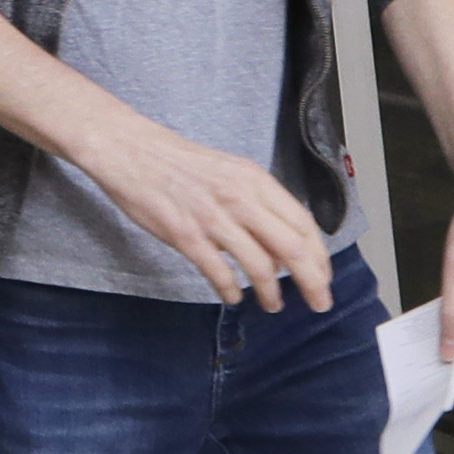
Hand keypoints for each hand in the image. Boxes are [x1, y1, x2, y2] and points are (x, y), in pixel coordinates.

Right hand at [64, 104, 333, 312]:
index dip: (319, 257)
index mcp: (254, 180)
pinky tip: (232, 296)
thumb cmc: (179, 163)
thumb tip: (281, 247)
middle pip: (292, 248)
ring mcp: (212, 217)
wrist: (130, 149)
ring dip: (271, 292)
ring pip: (260, 265)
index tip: (323, 278)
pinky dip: (231, 290)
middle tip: (318, 303)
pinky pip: (219, 272)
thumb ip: (257, 205)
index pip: (302, 224)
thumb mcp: (229, 172)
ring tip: (272, 304)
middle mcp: (239, 197)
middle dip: (312, 282)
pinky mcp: (185, 234)